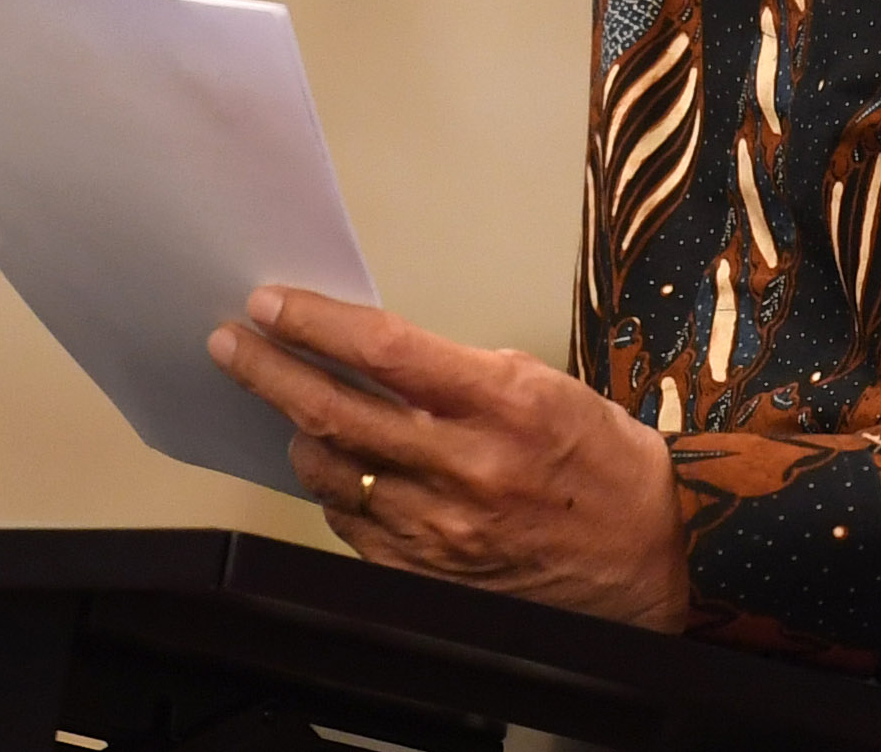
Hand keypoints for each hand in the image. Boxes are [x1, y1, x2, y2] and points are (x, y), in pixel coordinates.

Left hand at [209, 287, 688, 630]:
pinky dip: (334, 487)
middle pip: (336, 411)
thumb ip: (457, 369)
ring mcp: (444, 529)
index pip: (382, 350)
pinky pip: (353, 525)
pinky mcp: (431, 574)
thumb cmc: (600, 463)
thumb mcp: (542, 384)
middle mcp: (469, 467)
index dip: (314, 323)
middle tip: (232, 344)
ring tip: (286, 402)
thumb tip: (372, 349)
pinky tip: (334, 464)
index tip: (271, 304)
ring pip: (333, 472)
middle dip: (269, 371)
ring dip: (297, 430)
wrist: (648, 557)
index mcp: (502, 403)